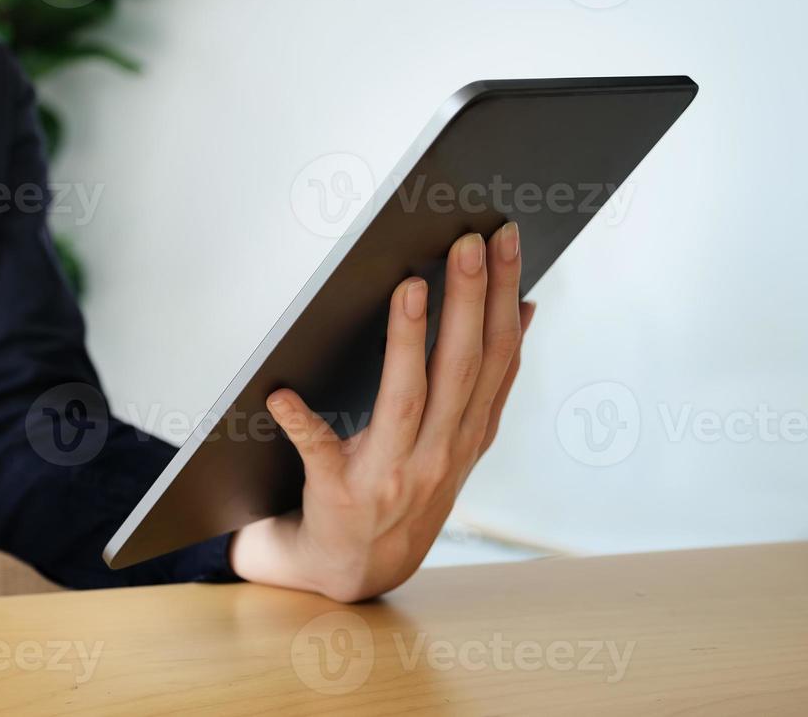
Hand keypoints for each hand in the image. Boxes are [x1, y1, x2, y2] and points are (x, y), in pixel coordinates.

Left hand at [229, 224, 534, 602]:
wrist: (355, 568)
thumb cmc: (404, 486)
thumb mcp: (459, 439)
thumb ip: (488, 382)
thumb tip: (525, 306)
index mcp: (469, 433)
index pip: (497, 355)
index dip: (504, 296)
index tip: (505, 239)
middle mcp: (439, 455)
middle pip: (461, 369)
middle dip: (469, 301)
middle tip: (468, 242)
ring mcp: (391, 475)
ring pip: (407, 399)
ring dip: (409, 342)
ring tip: (408, 286)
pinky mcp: (339, 493)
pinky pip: (319, 452)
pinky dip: (300, 423)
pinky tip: (281, 395)